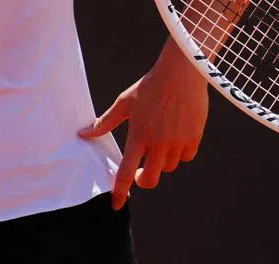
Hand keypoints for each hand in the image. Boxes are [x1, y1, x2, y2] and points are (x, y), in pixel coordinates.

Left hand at [77, 41, 208, 209]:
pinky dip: (180, 153)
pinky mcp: (194, 139)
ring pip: (169, 167)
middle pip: (151, 179)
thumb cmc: (149, 87)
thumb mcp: (124, 103)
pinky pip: (186, 157)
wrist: (180, 73)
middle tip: (141, 170)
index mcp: (139, 136)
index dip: (120, 191)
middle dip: (143, 179)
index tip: (116, 204)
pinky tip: (175, 138)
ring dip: (162, 161)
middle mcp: (158, 144)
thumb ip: (105, 122)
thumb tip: (84, 133)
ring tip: (159, 141)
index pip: (126, 172)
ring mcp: (178, 143)